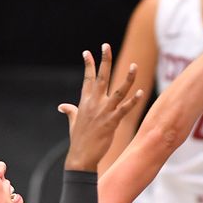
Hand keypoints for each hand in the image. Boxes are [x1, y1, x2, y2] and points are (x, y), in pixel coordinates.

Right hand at [59, 44, 143, 170]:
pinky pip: (125, 109)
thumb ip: (70, 111)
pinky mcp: (112, 122)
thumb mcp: (73, 122)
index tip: (88, 52)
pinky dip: (133, 101)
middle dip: (104, 61)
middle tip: (106, 46)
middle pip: (101, 78)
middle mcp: (94, 104)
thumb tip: (62, 106)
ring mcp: (104, 112)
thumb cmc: (78, 140)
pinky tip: (140, 93)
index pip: (87, 79)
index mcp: (85, 102)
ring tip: (135, 66)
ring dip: (128, 78)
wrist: (81, 157)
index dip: (88, 64)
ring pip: (118, 91)